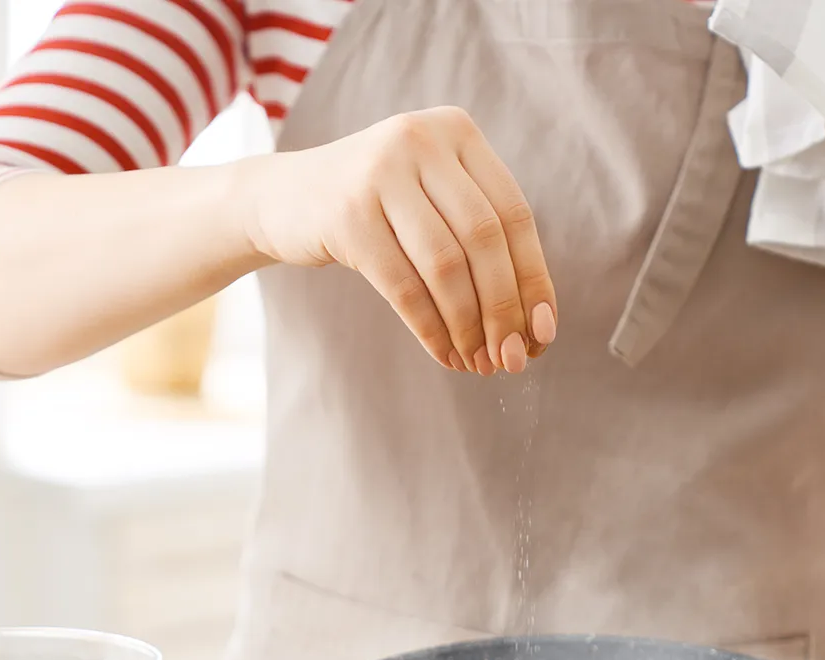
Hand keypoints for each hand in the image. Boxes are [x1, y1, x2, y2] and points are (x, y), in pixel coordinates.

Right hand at [235, 106, 556, 375]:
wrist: (281, 198)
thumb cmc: (373, 208)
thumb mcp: (430, 199)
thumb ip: (479, 237)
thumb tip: (534, 325)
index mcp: (457, 131)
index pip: (514, 213)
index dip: (533, 279)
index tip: (543, 333)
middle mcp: (421, 140)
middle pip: (485, 240)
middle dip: (504, 309)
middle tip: (512, 360)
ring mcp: (380, 173)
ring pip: (446, 265)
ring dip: (468, 326)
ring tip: (478, 362)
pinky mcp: (347, 215)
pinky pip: (403, 286)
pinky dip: (430, 329)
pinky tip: (444, 354)